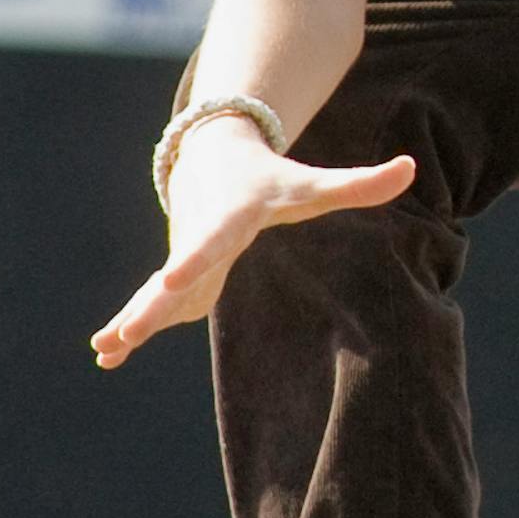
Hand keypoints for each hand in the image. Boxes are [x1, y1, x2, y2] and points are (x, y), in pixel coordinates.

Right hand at [90, 114, 415, 368]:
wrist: (215, 160)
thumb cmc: (272, 179)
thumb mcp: (313, 183)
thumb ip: (362, 182)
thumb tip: (413, 168)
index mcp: (229, 220)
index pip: (212, 241)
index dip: (192, 259)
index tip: (169, 278)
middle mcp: (198, 241)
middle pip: (175, 277)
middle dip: (150, 306)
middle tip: (126, 332)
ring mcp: (181, 260)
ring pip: (152, 296)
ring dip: (131, 322)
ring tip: (105, 349)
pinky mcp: (175, 278)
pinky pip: (148, 305)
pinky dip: (128, 326)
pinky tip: (106, 356)